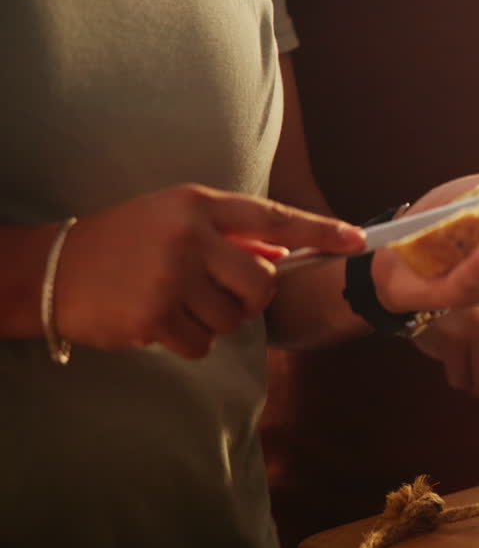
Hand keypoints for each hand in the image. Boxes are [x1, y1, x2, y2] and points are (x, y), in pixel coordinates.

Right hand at [57, 184, 363, 358]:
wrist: (52, 270)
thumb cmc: (124, 243)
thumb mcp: (174, 220)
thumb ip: (227, 235)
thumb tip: (280, 258)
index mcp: (198, 204)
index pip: (273, 218)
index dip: (319, 232)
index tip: (358, 240)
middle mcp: (189, 235)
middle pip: (262, 283)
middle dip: (250, 298)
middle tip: (216, 294)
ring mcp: (172, 275)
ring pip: (234, 318)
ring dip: (213, 321)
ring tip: (174, 302)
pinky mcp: (155, 314)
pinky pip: (203, 343)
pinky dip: (187, 341)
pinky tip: (157, 321)